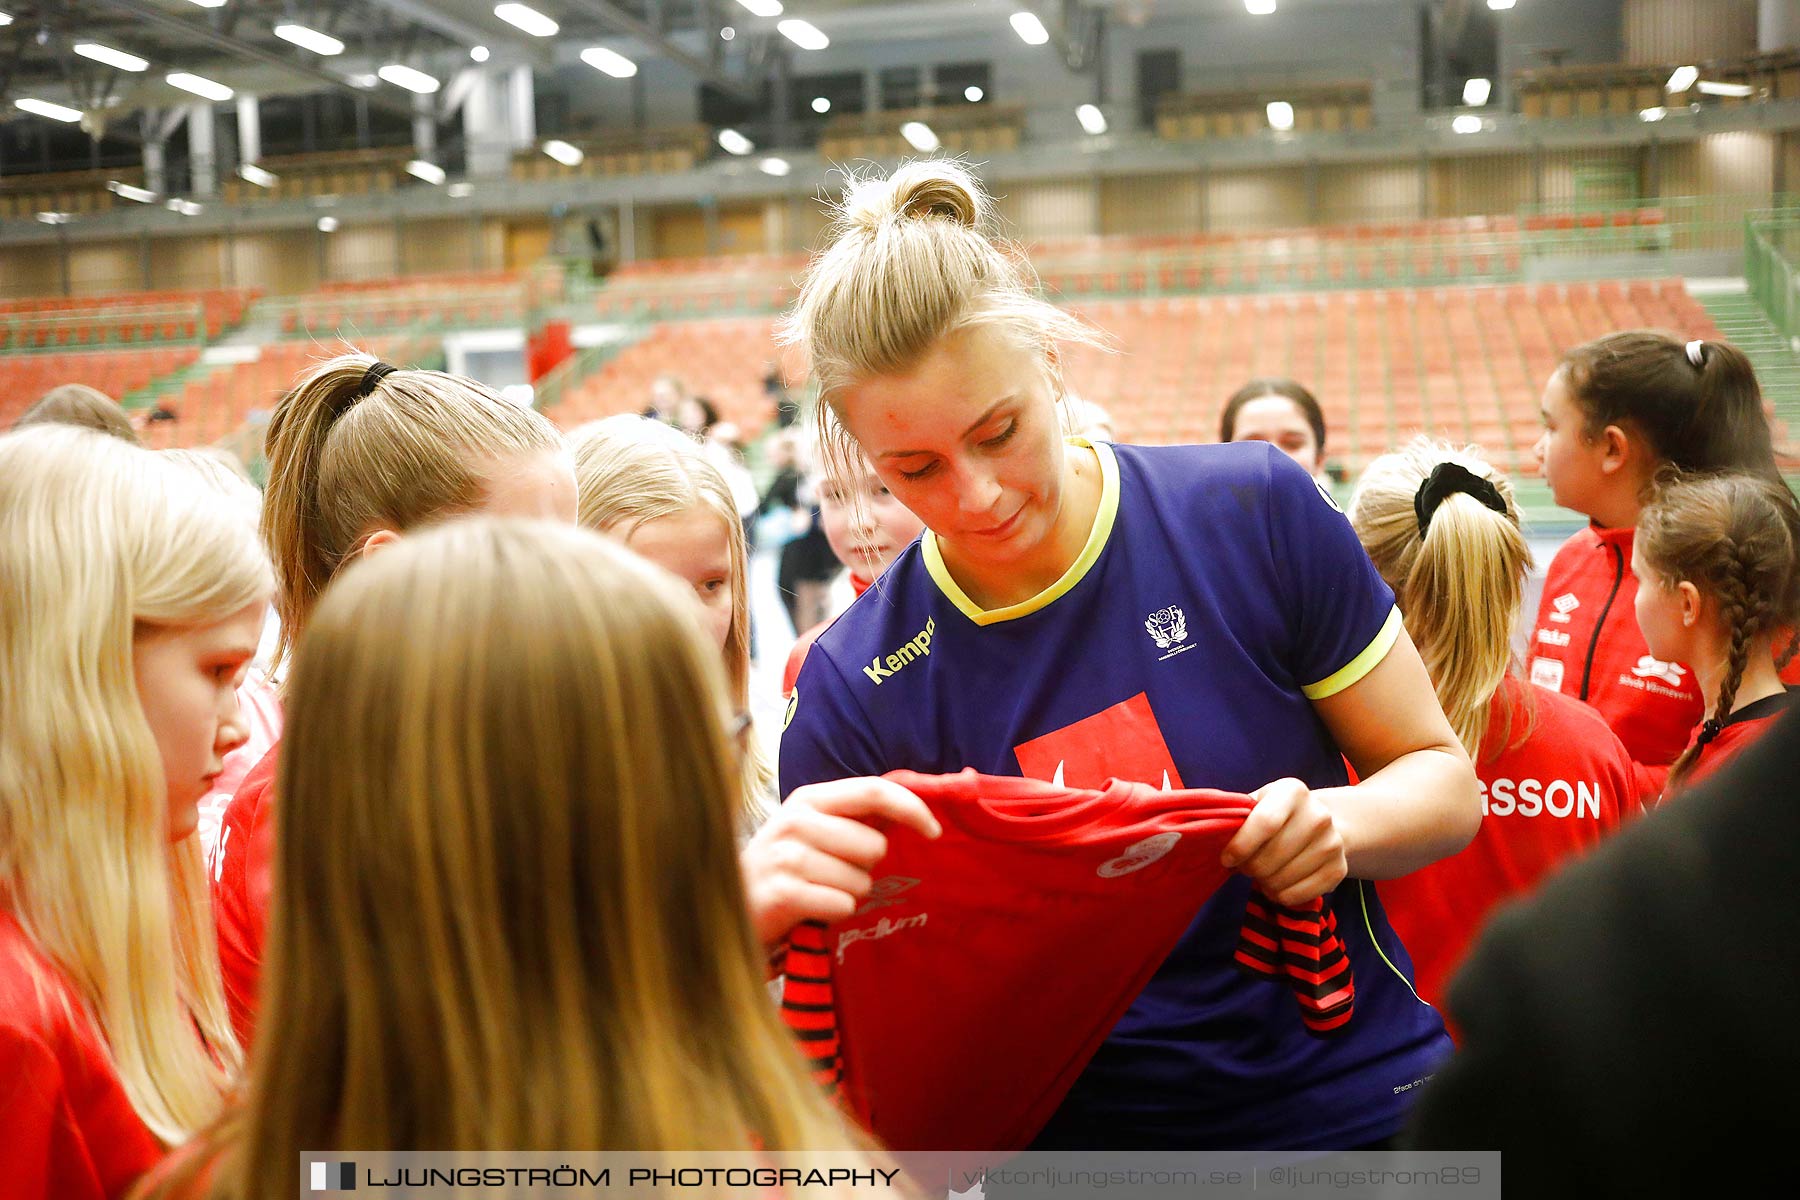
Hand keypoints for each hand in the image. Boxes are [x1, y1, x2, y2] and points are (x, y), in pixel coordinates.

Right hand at [741, 777, 941, 950]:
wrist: (731, 904)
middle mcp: (796, 820)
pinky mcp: (782, 893)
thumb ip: (856, 818)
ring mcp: (786, 856)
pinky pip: (841, 905)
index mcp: (810, 798)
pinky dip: (835, 912)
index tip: (935, 831)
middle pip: (873, 844)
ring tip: (821, 892)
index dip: (911, 807)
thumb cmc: (787, 867)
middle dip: (868, 867)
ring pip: (860, 880)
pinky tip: (813, 910)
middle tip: (839, 873)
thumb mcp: (815, 831)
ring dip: (850, 893)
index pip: (872, 790)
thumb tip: (918, 812)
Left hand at [1220, 777, 1347, 906]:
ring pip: (1283, 880)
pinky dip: (1280, 896)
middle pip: (1272, 856)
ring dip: (1264, 884)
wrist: (1322, 822)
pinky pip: (1298, 896)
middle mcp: (1319, 815)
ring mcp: (1333, 843)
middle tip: (1244, 867)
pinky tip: (1277, 885)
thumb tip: (1212, 835)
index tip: (1227, 859)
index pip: (1265, 823)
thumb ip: (1237, 817)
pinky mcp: (1340, 870)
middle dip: (1249, 868)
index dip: (1240, 846)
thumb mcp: (1257, 803)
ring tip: (1262, 874)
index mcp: (1293, 792)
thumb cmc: (1276, 814)